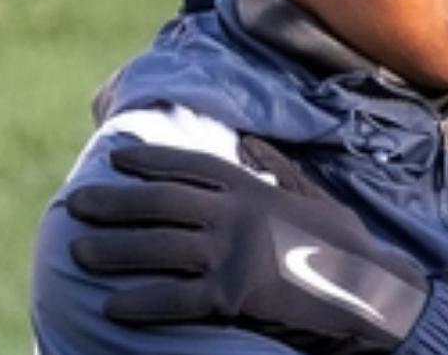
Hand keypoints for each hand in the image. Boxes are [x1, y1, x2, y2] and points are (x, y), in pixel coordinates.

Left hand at [66, 137, 428, 353]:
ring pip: (160, 248)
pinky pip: (176, 298)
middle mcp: (237, 213)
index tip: (117, 160)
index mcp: (253, 187)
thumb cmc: (345, 244)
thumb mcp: (312, 195)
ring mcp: (233, 252)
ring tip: (79, 253)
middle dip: (115, 203)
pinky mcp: (235, 294)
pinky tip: (113, 305)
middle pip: (162, 203)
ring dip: (115, 250)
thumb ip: (275, 168)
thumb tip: (246, 141)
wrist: (371, 290)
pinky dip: (142, 301)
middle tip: (76, 205)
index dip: (150, 162)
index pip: (190, 166)